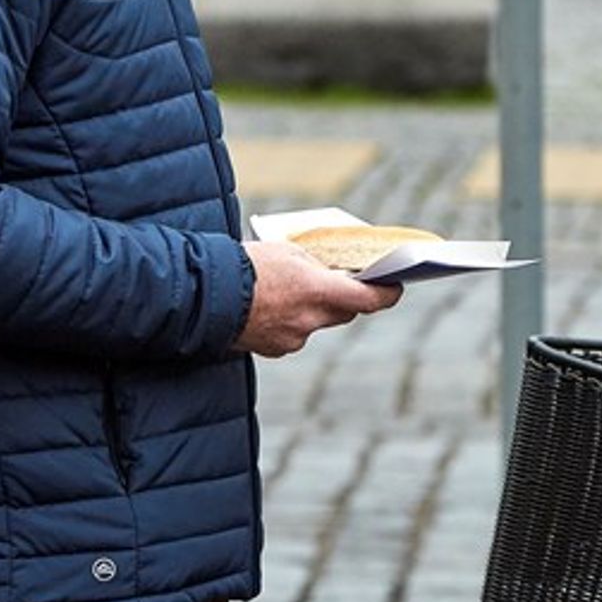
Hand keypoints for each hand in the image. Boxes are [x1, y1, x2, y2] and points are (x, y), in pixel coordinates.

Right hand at [235, 240, 401, 356]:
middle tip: (344, 283)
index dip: (387, 294)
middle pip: (343, 312)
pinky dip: (288, 321)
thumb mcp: (287, 252)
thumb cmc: (246, 266)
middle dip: (345, 298)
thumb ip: (315, 266)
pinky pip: (293, 334)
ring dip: (310, 309)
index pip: (368, 299)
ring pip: (316, 323)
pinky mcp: (274, 349)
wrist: (204, 296)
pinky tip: (269, 307)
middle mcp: (310, 320)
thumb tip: (331, 275)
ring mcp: (293, 339)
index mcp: (318, 291)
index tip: (396, 287)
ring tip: (289, 290)